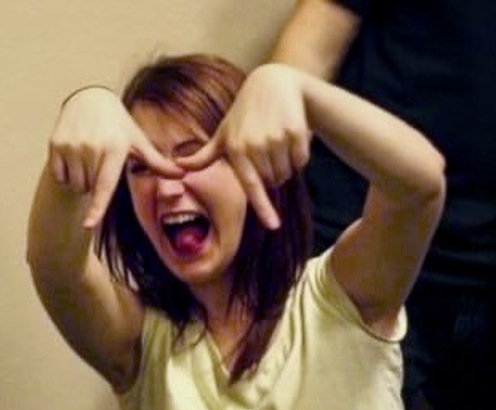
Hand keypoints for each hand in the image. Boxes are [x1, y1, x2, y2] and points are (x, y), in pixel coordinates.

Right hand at [49, 87, 181, 227]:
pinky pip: (60, 176)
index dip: (97, 208)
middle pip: (91, 190)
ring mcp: (71, 145)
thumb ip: (158, 163)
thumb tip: (184, 174)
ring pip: (76, 185)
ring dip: (82, 180)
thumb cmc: (119, 126)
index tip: (88, 225)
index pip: (105, 186)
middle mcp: (92, 147)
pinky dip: (66, 173)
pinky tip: (74, 154)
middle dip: (97, 184)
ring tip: (89, 157)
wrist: (89, 99)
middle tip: (101, 161)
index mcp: (114, 149)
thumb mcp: (139, 142)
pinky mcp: (55, 143)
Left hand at [177, 64, 310, 229]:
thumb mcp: (223, 133)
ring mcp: (277, 137)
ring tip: (277, 141)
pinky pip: (301, 160)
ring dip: (285, 165)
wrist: (273, 82)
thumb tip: (178, 167)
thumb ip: (204, 156)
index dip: (264, 208)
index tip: (274, 226)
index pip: (252, 186)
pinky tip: (289, 136)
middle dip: (272, 174)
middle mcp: (256, 144)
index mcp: (236, 149)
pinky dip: (298, 155)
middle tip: (266, 149)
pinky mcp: (296, 130)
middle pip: (273, 182)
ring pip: (288, 173)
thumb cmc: (244, 114)